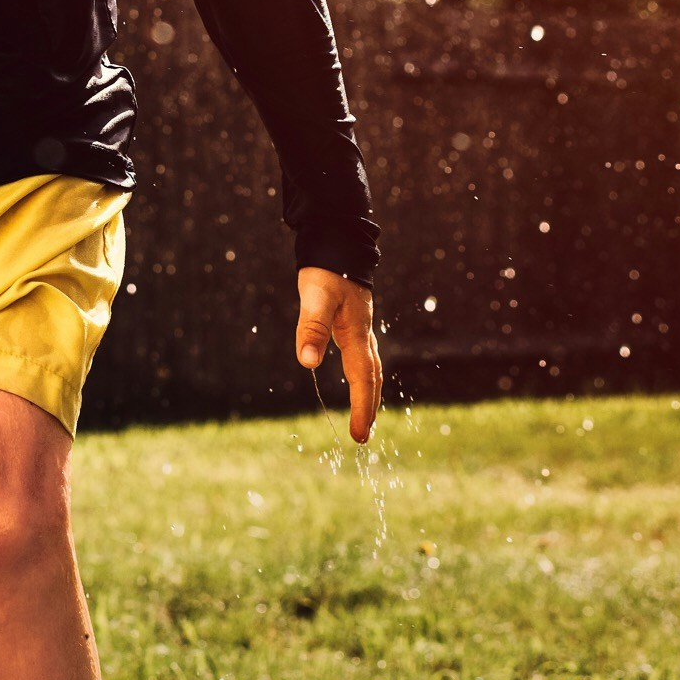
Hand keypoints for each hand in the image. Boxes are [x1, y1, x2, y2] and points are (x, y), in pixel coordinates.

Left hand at [294, 266, 381, 443]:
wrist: (338, 243)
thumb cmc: (326, 269)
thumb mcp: (315, 298)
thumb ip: (312, 328)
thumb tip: (308, 363)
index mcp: (357, 335)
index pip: (362, 379)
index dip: (361, 408)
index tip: (358, 434)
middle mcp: (363, 336)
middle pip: (372, 379)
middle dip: (368, 408)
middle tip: (362, 436)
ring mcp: (360, 329)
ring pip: (370, 369)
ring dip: (368, 394)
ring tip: (364, 417)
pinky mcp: (353, 323)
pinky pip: (363, 358)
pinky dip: (363, 377)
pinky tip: (356, 381)